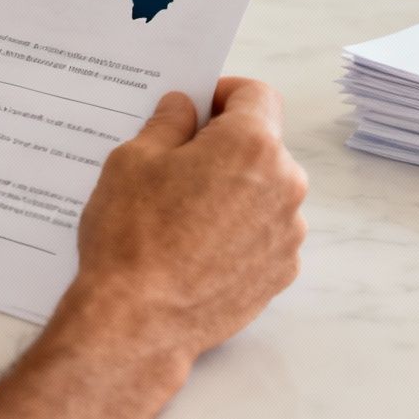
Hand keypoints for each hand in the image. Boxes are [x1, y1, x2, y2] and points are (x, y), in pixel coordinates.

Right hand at [0, 79, 305, 418]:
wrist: (136, 323)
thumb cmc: (131, 237)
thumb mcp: (133, 160)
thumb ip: (168, 122)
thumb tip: (184, 107)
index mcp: (252, 145)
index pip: (256, 94)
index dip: (224, 94)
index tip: (198, 108)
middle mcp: (285, 184)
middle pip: (263, 145)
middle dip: (225, 146)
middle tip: (177, 164)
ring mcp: (287, 233)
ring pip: (265, 191)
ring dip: (234, 190)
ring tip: (183, 214)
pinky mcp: (280, 272)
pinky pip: (264, 233)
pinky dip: (239, 231)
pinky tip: (197, 248)